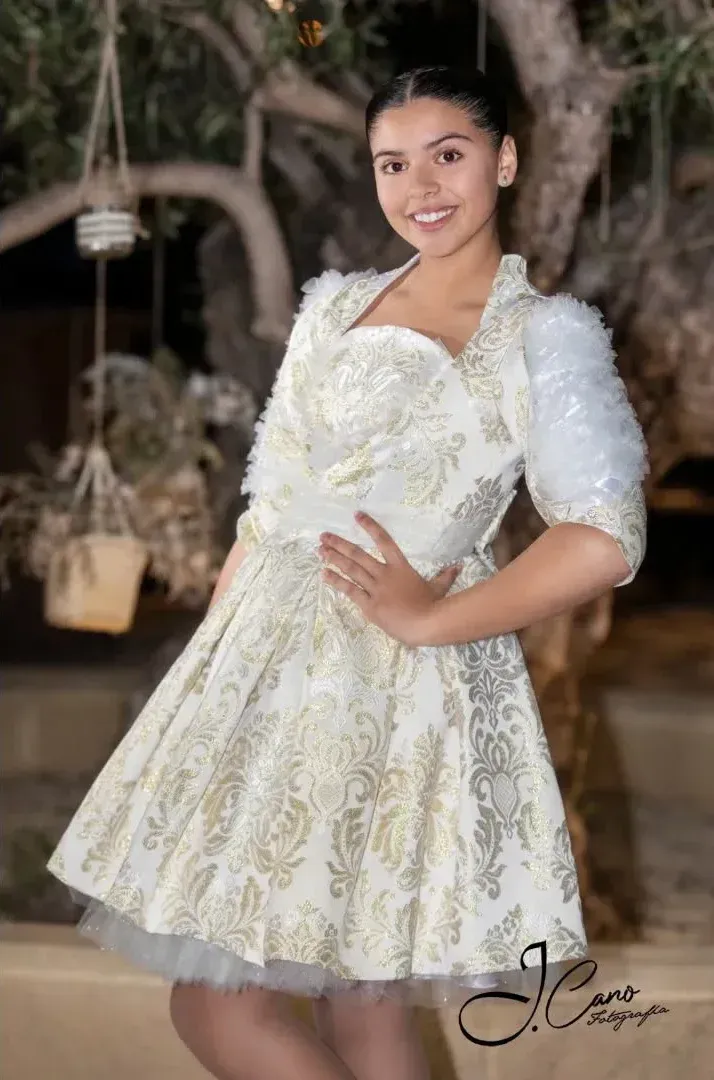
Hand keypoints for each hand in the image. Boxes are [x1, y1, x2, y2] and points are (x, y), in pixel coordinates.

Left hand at [317, 511, 461, 646]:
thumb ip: (446, 576)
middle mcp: (384, 574)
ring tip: (320, 550)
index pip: (384, 541)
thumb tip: (458, 566)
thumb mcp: (440, 588)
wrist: (425, 624)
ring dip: (334, 558)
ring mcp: (375, 589)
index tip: (357, 515)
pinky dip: (336, 581)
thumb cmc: (433, 606)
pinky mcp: (369, 605)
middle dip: (339, 544)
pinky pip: (349, 591)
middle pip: (358, 555)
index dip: (370, 527)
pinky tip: (324, 574)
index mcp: (400, 567)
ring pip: (351, 570)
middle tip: (324, 536)